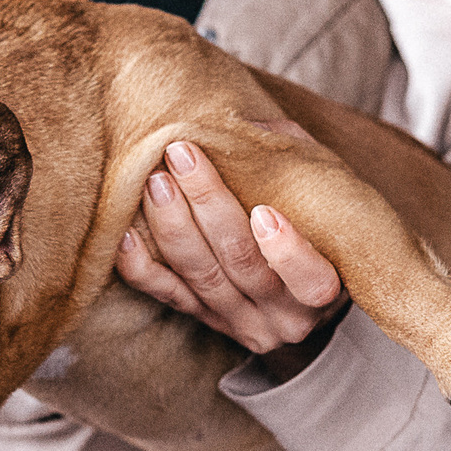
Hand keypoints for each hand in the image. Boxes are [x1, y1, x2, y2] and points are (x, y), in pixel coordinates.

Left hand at [116, 127, 347, 379]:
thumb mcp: (324, 198)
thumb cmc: (317, 229)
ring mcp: (242, 323)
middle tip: (181, 156)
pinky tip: (126, 233)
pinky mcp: (207, 322)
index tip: (263, 210)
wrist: (300, 294)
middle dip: (207, 205)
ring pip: (201, 276)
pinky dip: (142, 267)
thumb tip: (246, 128)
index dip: (287, 251)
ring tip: (154, 180)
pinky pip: (169, 297)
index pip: (310, 279)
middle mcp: (283, 317)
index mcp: (323, 290)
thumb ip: (295, 163)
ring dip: (172, 225)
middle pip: (240, 263)